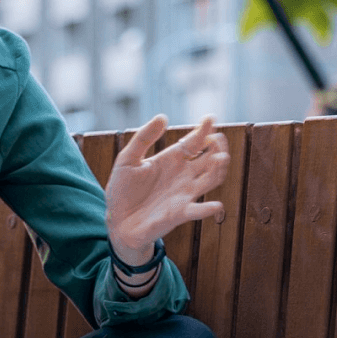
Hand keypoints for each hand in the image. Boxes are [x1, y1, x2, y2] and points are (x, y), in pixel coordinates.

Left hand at [105, 115, 229, 263]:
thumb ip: (143, 138)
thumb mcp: (127, 159)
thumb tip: (162, 116)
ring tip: (219, 158)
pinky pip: (199, 211)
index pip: (194, 142)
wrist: (117, 221)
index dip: (203, 130)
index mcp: (171, 160)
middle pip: (209, 159)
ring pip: (212, 180)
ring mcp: (184, 194)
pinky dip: (208, 208)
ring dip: (219, 170)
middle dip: (217, 147)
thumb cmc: (123, 190)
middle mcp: (183, 175)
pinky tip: (214, 205)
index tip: (209, 118)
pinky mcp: (180, 214)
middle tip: (217, 138)